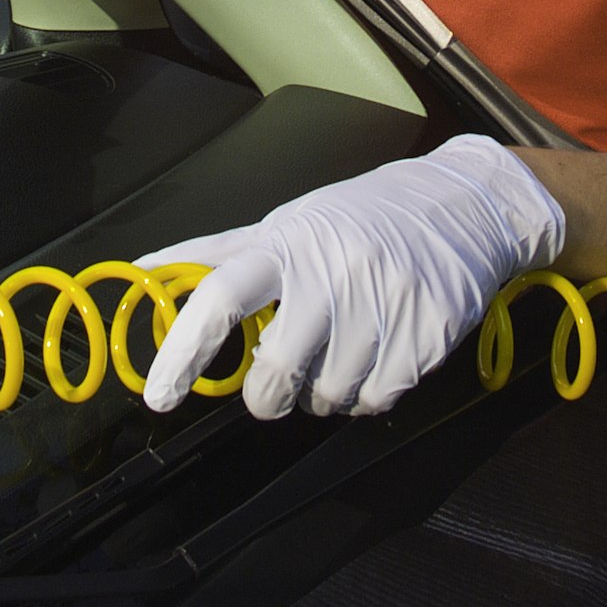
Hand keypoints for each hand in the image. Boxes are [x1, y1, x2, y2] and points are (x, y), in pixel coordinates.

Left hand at [136, 136, 564, 418]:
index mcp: (289, 243)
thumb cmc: (361, 218)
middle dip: (268, 395)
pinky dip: (366, 394)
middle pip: (275, 375)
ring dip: (323, 392)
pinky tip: (377, 353)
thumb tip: (142, 273)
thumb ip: (218, 255)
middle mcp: (333, 272)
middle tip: (278, 377)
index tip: (158, 396)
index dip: (184, 350)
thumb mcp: (289, 223)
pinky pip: (375, 401)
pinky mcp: (426, 335)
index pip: (222, 295)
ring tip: (342, 349)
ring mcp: (384, 305)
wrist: (465, 205)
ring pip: (326, 397)